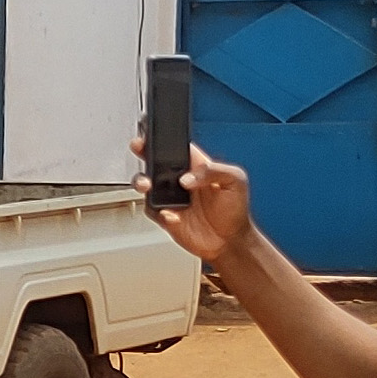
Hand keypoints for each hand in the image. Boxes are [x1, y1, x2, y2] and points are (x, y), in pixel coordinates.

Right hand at [137, 140, 253, 269]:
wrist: (230, 241)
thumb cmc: (235, 210)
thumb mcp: (236, 181)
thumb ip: (214, 170)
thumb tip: (188, 177)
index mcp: (196, 166)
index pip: (177, 147)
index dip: (163, 139)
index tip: (155, 136)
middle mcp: (180, 180)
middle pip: (155, 161)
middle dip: (143, 153)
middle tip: (140, 149)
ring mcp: (171, 198)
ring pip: (146, 184)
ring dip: (142, 182)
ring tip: (147, 185)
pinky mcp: (165, 216)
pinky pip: (152, 210)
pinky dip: (158, 212)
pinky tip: (172, 215)